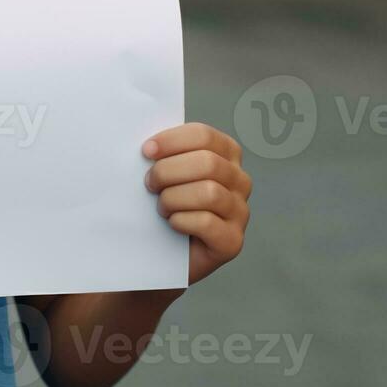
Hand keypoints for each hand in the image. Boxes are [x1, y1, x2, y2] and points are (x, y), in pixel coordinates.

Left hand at [142, 122, 250, 284]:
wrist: (164, 251)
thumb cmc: (165, 201)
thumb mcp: (166, 170)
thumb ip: (165, 152)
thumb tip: (147, 144)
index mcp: (226, 154)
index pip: (204, 135)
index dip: (172, 141)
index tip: (146, 151)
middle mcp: (240, 180)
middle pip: (207, 163)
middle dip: (168, 171)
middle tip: (149, 184)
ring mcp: (240, 212)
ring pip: (208, 193)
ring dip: (173, 198)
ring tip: (161, 207)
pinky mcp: (233, 241)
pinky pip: (207, 223)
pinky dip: (180, 221)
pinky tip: (172, 224)